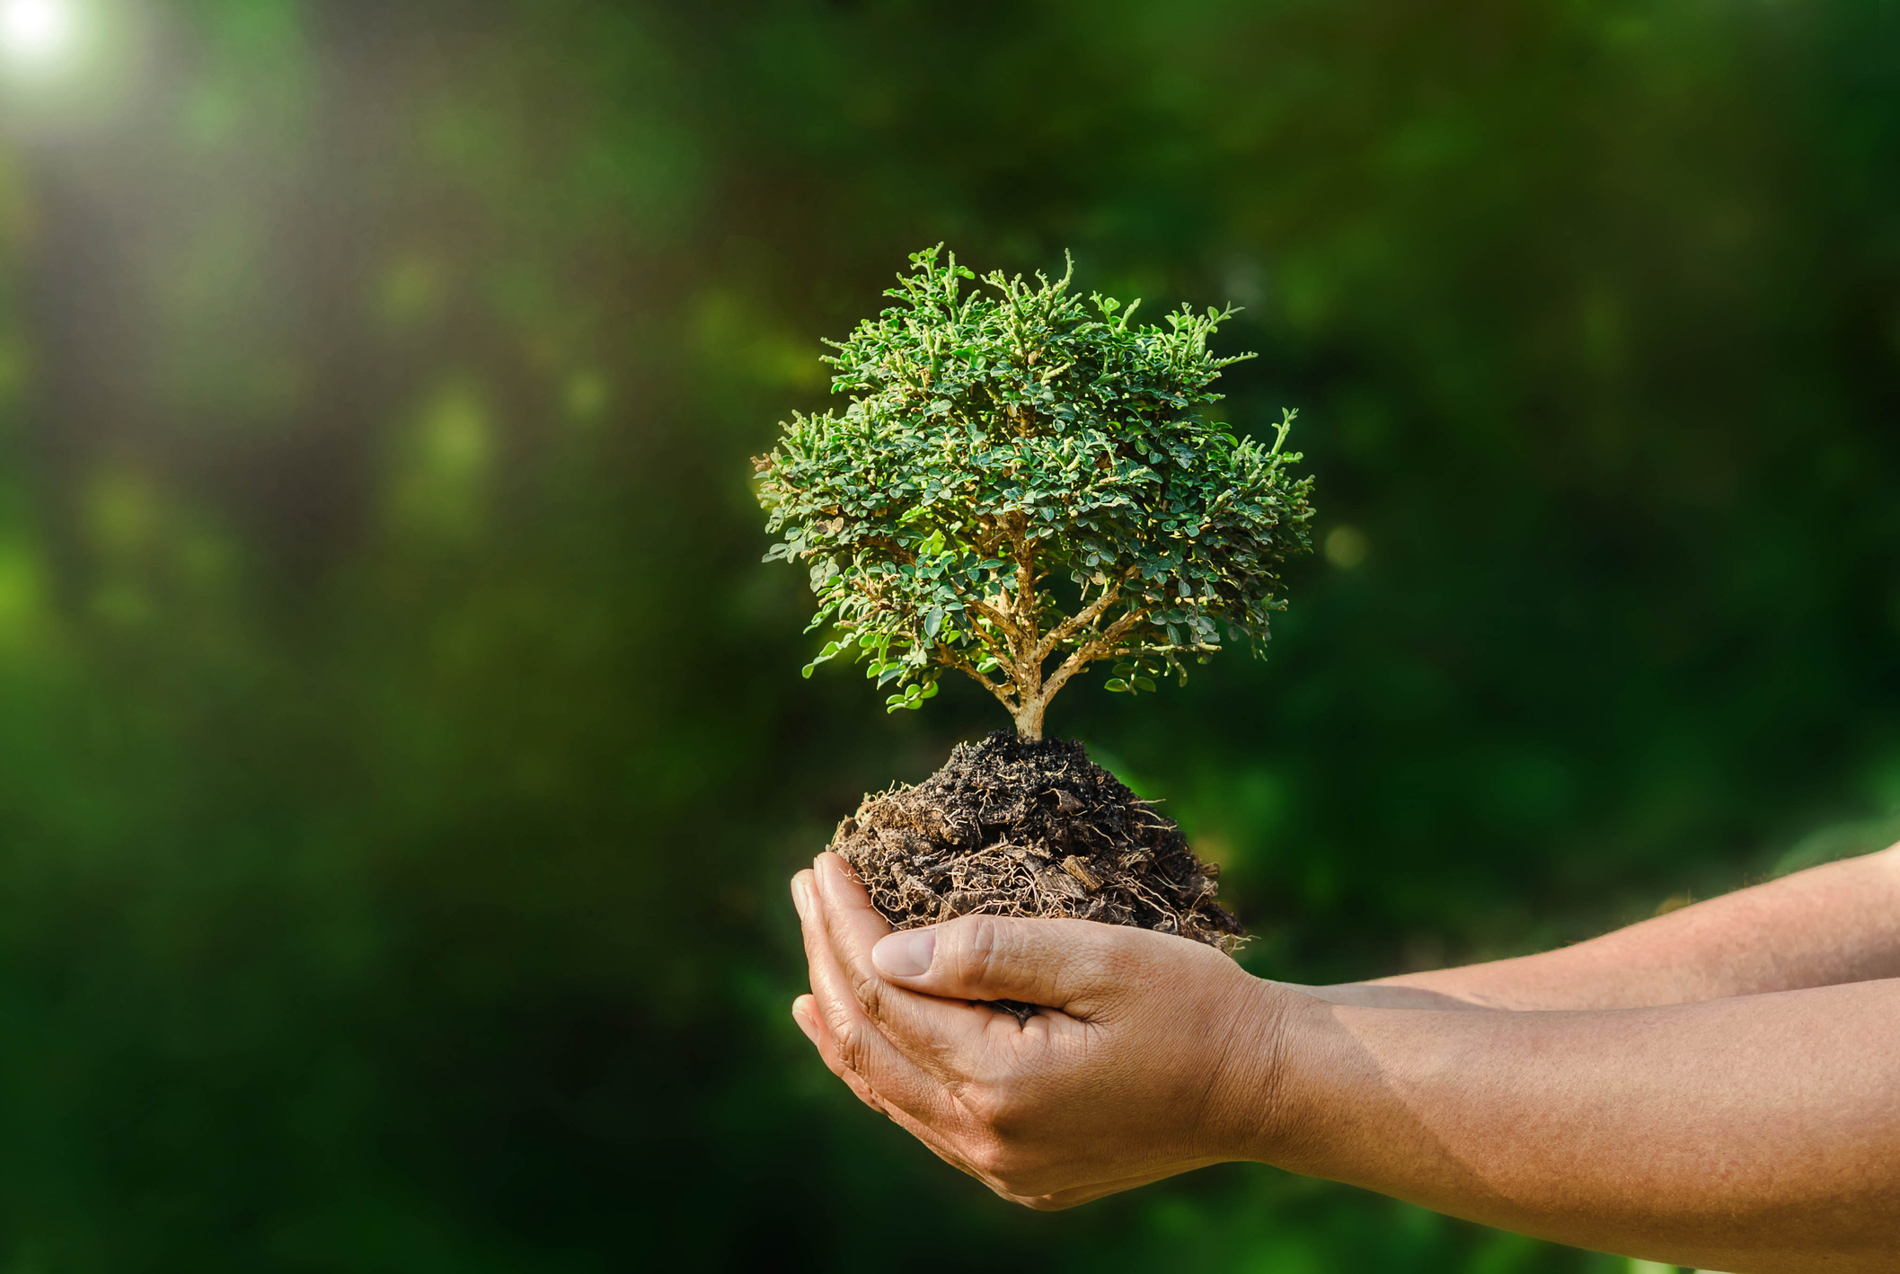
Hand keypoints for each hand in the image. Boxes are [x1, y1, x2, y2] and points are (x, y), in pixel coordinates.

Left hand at [790, 851, 1291, 1209]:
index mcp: (1004, 1084)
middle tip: (806, 886)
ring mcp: (1004, 1168)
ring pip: (888, 1091)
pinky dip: (886, 1071)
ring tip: (811, 969)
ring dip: (843, 1021)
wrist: (1266, 1087)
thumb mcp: (1097, 957)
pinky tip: (869, 1040)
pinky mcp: (1023, 1174)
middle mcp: (989, 1141)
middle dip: (829, 959)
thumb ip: (988, 953)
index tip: (824, 862)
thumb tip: (884, 951)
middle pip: (871, 1045)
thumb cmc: (1194, 1005)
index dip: (845, 924)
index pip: (887, 994)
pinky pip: (926, 1119)